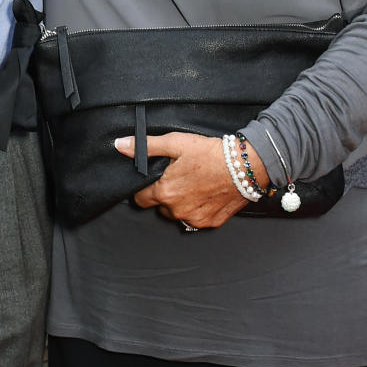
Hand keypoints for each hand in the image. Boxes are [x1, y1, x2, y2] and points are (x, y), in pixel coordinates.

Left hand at [115, 131, 249, 229]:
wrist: (246, 166)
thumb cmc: (210, 153)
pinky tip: (205, 194)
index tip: (154, 180)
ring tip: (192, 185)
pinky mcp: (210, 223)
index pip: (140, 199)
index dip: (145, 188)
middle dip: (164, 195)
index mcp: (164, 192)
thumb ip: (146, 146)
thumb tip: (121, 146)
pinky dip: (197, 209)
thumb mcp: (176, 143)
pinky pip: (195, 219)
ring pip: (177, 214)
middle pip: (159, 207)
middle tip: (177, 178)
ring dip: (180, 204)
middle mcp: (177, 210)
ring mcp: (194, 219)